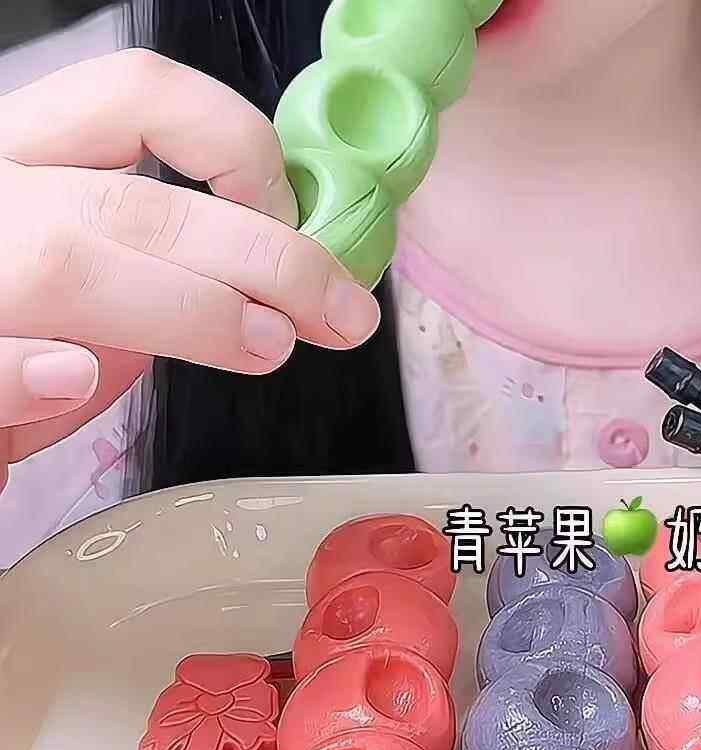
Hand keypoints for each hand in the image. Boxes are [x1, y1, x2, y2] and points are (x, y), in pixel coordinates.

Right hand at [0, 49, 381, 491]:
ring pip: (72, 266)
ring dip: (195, 310)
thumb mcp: (96, 276)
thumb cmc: (16, 334)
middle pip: (142, 202)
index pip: (139, 97)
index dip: (241, 148)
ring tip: (265, 345)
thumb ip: (166, 264)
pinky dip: (29, 371)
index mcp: (31, 158)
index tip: (299, 220)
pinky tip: (73, 378)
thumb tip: (281, 288)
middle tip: (343, 314)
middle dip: (270, 258)